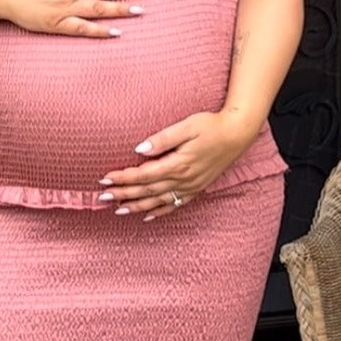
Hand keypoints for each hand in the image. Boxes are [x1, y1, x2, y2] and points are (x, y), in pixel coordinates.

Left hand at [98, 112, 254, 219]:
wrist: (238, 134)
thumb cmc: (212, 125)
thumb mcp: (187, 126)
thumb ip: (163, 138)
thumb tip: (139, 150)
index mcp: (178, 163)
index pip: (144, 174)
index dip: (123, 178)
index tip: (105, 178)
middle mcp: (183, 179)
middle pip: (147, 190)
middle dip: (123, 194)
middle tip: (102, 198)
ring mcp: (190, 186)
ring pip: (158, 201)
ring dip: (136, 206)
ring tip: (117, 210)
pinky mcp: (196, 188)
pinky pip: (174, 205)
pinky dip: (159, 211)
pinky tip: (147, 215)